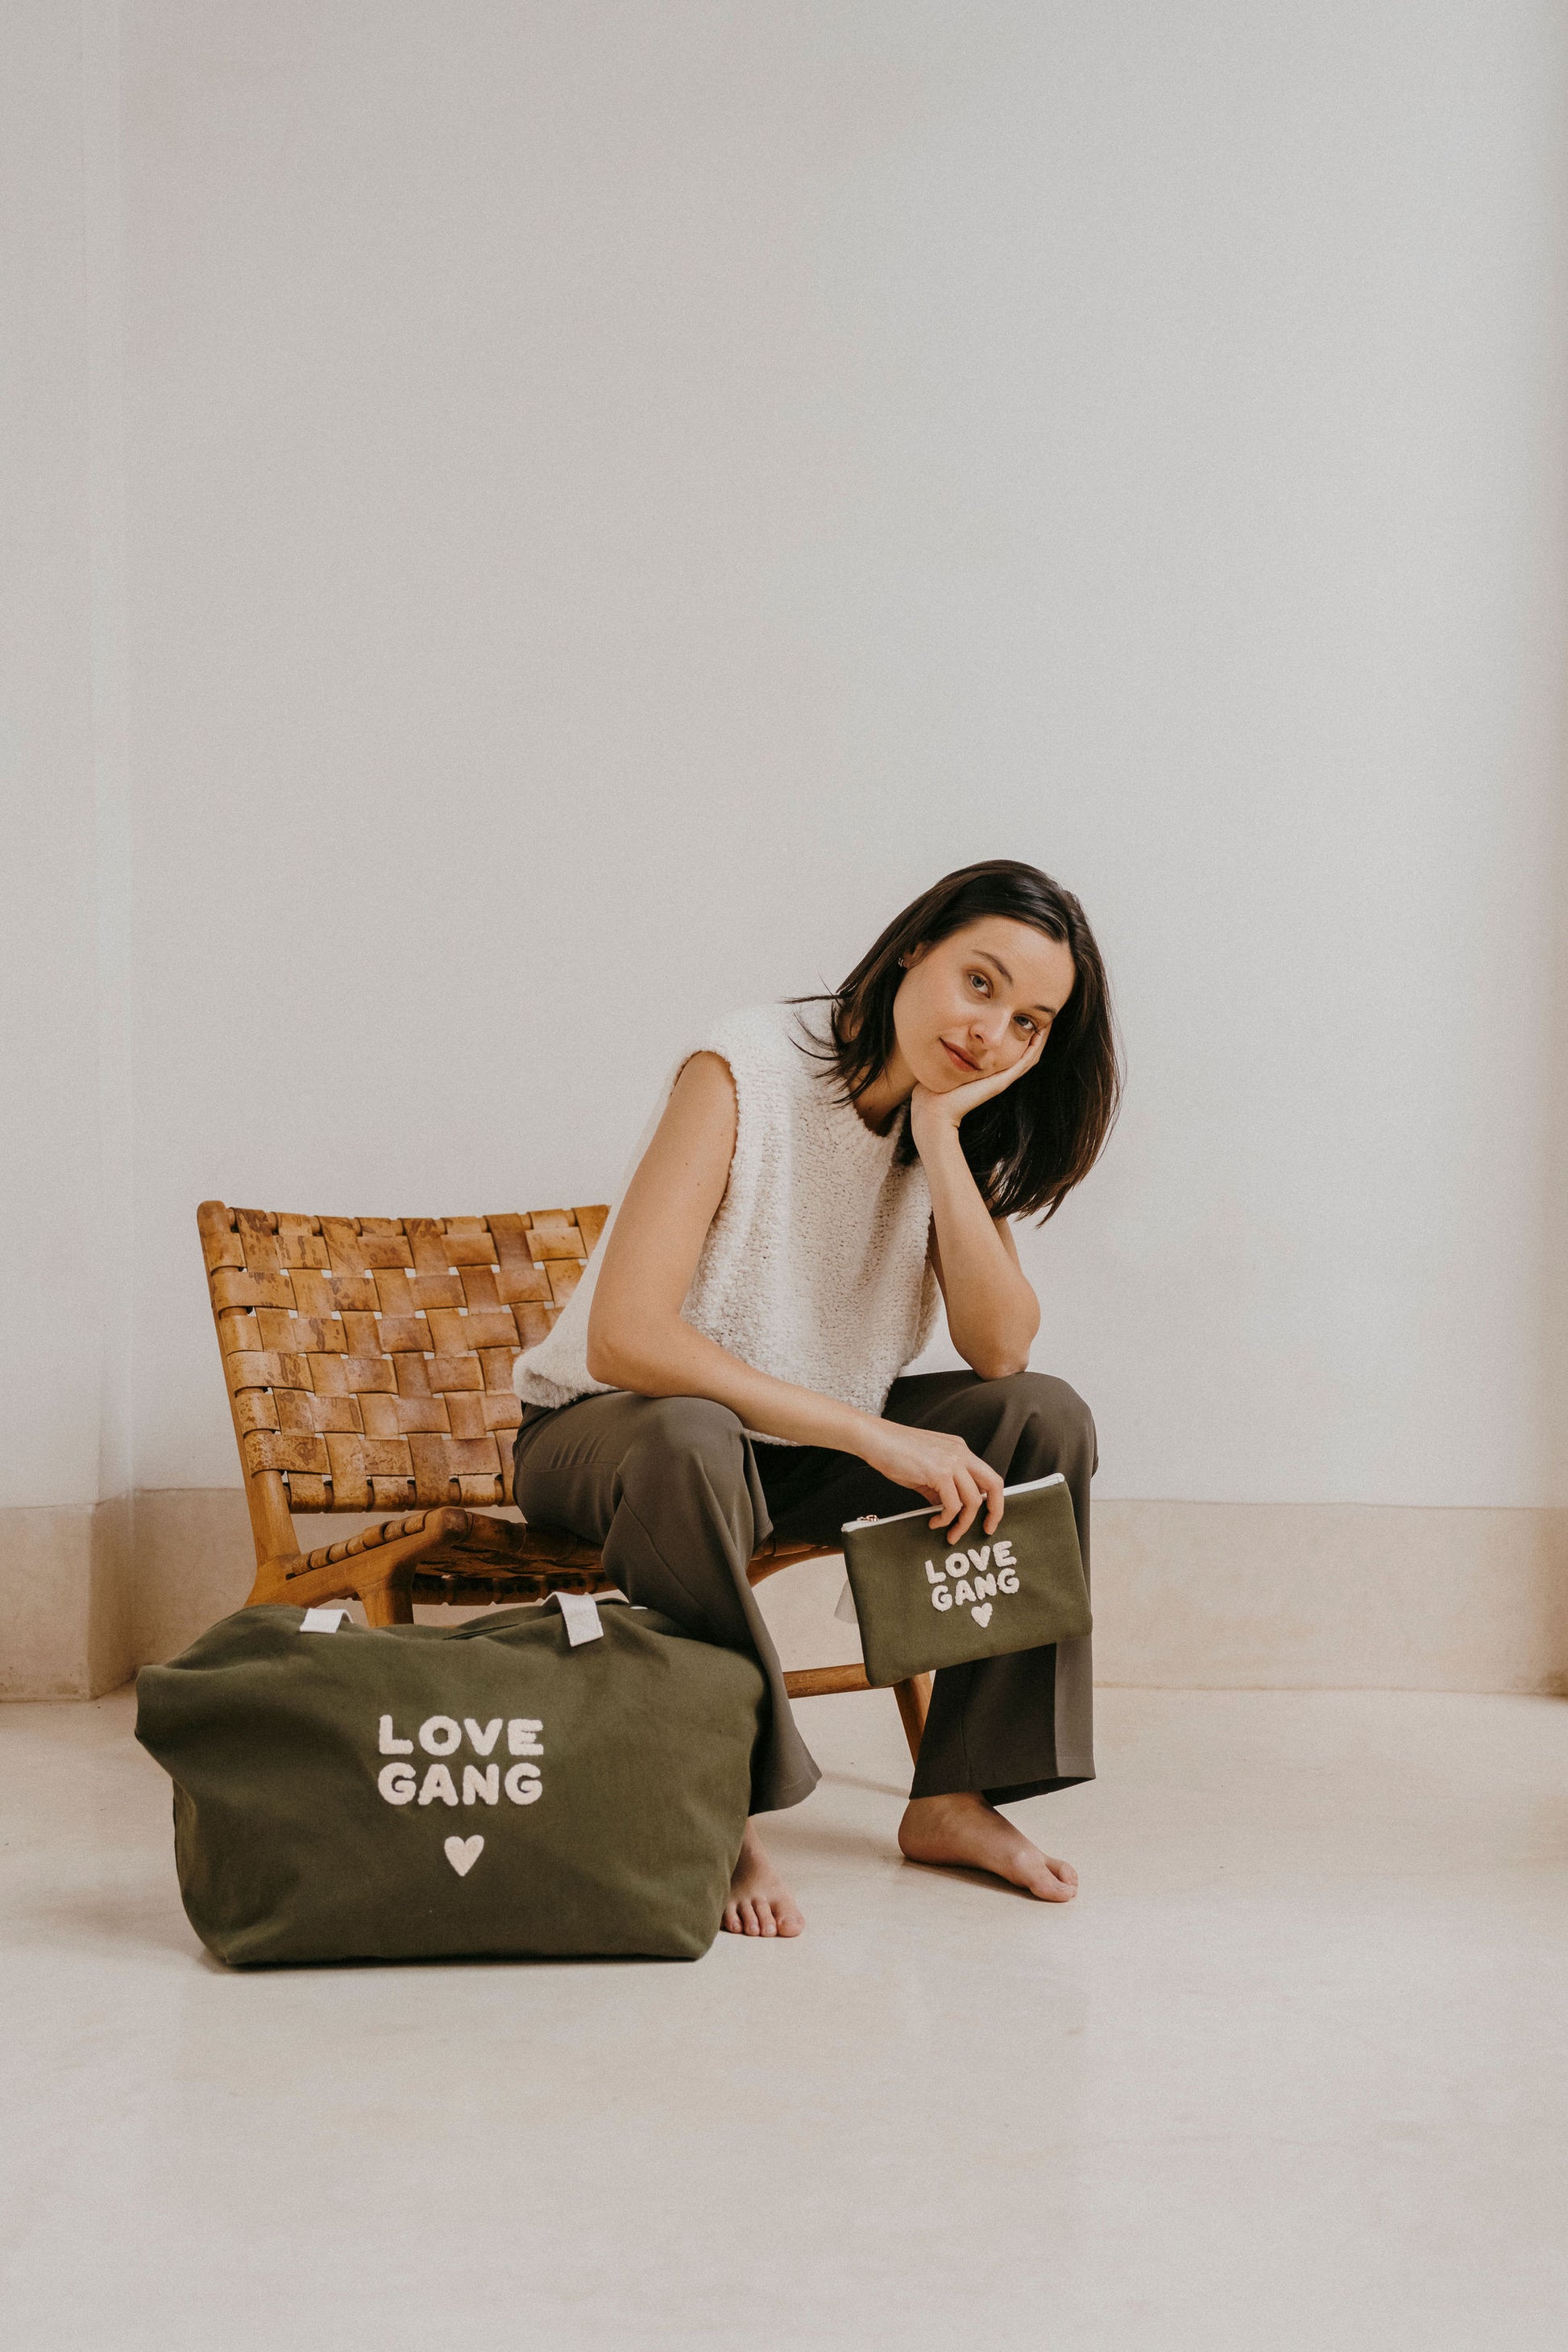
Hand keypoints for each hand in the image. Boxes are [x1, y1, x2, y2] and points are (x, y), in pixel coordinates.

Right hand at [857, 1420, 1004, 1542]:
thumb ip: (941, 1488)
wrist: (875, 1439)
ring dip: (963, 1523)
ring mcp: (951, 1461)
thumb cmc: (895, 1453)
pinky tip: (933, 1522)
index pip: (989, 1476)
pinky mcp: (938, 1472)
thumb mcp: (925, 1471)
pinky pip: (952, 1504)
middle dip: (995, 1511)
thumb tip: (947, 1510)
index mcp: (960, 1450)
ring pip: (974, 1500)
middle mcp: (961, 1453)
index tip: (987, 1519)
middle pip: (995, 1484)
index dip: (994, 1500)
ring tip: (950, 1533)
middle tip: (986, 1529)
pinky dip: (945, 1519)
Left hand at [908, 1027, 1045, 1148]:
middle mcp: (997, 1077)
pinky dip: (1034, 1048)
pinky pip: (1025, 1063)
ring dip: (1039, 1040)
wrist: (933, 1111)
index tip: (1023, 1017)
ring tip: (1045, 1021)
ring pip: (1029, 1057)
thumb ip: (947, 1053)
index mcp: (986, 1074)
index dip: (1019, 1036)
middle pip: (1024, 1054)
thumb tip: (939, 1036)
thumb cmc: (932, 1091)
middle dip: (1033, 1035)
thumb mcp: (943, 1065)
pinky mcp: (1000, 1082)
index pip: (1010, 1053)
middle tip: (1042, 1017)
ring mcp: (1001, 1080)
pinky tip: (1039, 1034)